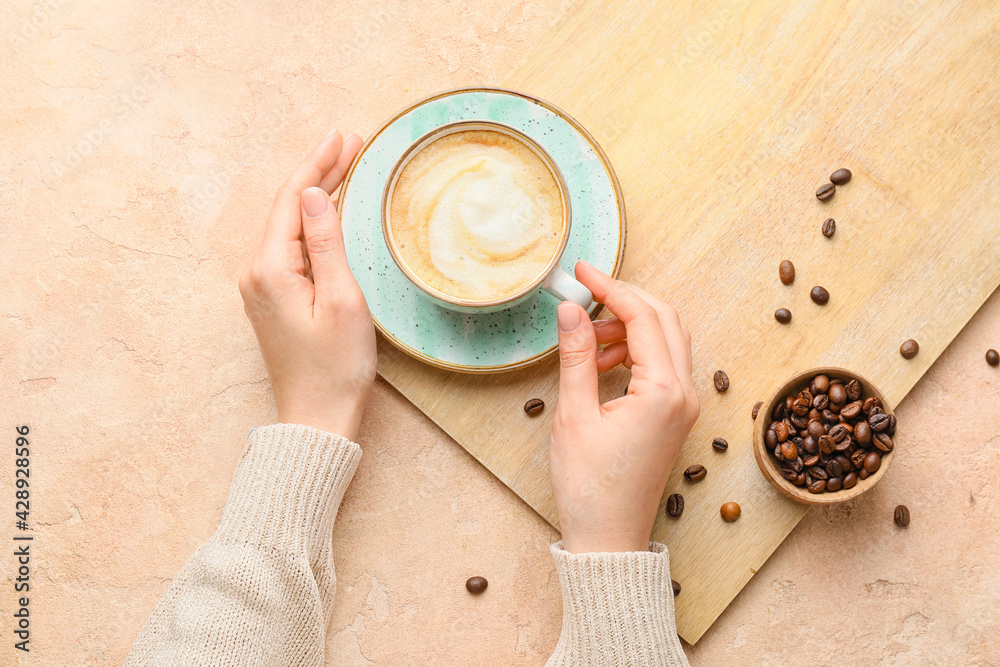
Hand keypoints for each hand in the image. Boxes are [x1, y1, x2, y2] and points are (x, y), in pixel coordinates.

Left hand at [239, 131, 374, 440]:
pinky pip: (289, 245)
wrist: (315, 418)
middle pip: (287, 206)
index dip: (320, 163)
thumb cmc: (335, 367)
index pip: (295, 199)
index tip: (346, 136)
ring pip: (287, 224)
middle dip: (318, 170)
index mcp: (271, 268)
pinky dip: (310, 221)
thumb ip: (326, 244)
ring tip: (344, 163)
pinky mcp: (272, 299)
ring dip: (315, 192)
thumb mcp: (342, 301)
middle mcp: (257, 272)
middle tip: (350, 140)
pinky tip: (327, 210)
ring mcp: (261, 286)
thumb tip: (316, 193)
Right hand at [549, 261, 699, 552]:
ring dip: (630, 325)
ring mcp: (684, 406)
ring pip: (666, 340)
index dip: (611, 288)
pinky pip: (663, 365)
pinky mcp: (675, 416)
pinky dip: (636, 350)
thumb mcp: (574, 414)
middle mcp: (684, 394)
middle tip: (585, 292)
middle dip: (625, 299)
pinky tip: (603, 361)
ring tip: (588, 334)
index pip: (642, 317)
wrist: (609, 538)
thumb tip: (570, 309)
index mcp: (664, 391)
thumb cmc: (590, 486)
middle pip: (664, 320)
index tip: (582, 271)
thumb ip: (576, 355)